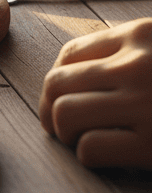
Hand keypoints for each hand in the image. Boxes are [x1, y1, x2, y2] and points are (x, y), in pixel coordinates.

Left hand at [39, 19, 151, 169]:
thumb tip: (74, 76)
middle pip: (57, 81)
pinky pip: (90, 147)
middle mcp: (139, 64)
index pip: (71, 52)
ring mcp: (146, 103)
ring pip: (64, 111)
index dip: (56, 79)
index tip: (59, 98)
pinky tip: (107, 157)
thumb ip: (129, 53)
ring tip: (81, 140)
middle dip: (49, 108)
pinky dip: (88, 155)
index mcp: (142, 35)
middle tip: (61, 126)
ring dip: (64, 131)